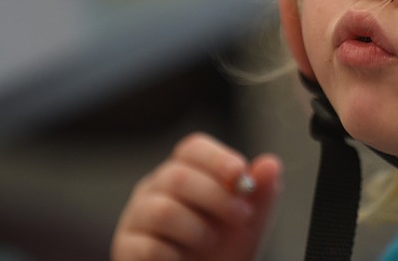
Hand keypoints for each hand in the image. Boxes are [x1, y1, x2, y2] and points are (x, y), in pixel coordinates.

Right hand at [111, 132, 281, 260]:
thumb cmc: (224, 247)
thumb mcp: (249, 219)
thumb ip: (261, 192)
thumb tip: (271, 164)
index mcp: (185, 170)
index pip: (193, 148)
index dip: (217, 158)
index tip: (240, 174)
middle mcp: (155, 187)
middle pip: (178, 175)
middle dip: (217, 196)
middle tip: (242, 216)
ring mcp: (136, 216)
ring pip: (162, 210)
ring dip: (197, 229)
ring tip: (211, 242)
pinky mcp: (126, 247)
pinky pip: (148, 246)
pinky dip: (174, 255)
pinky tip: (183, 259)